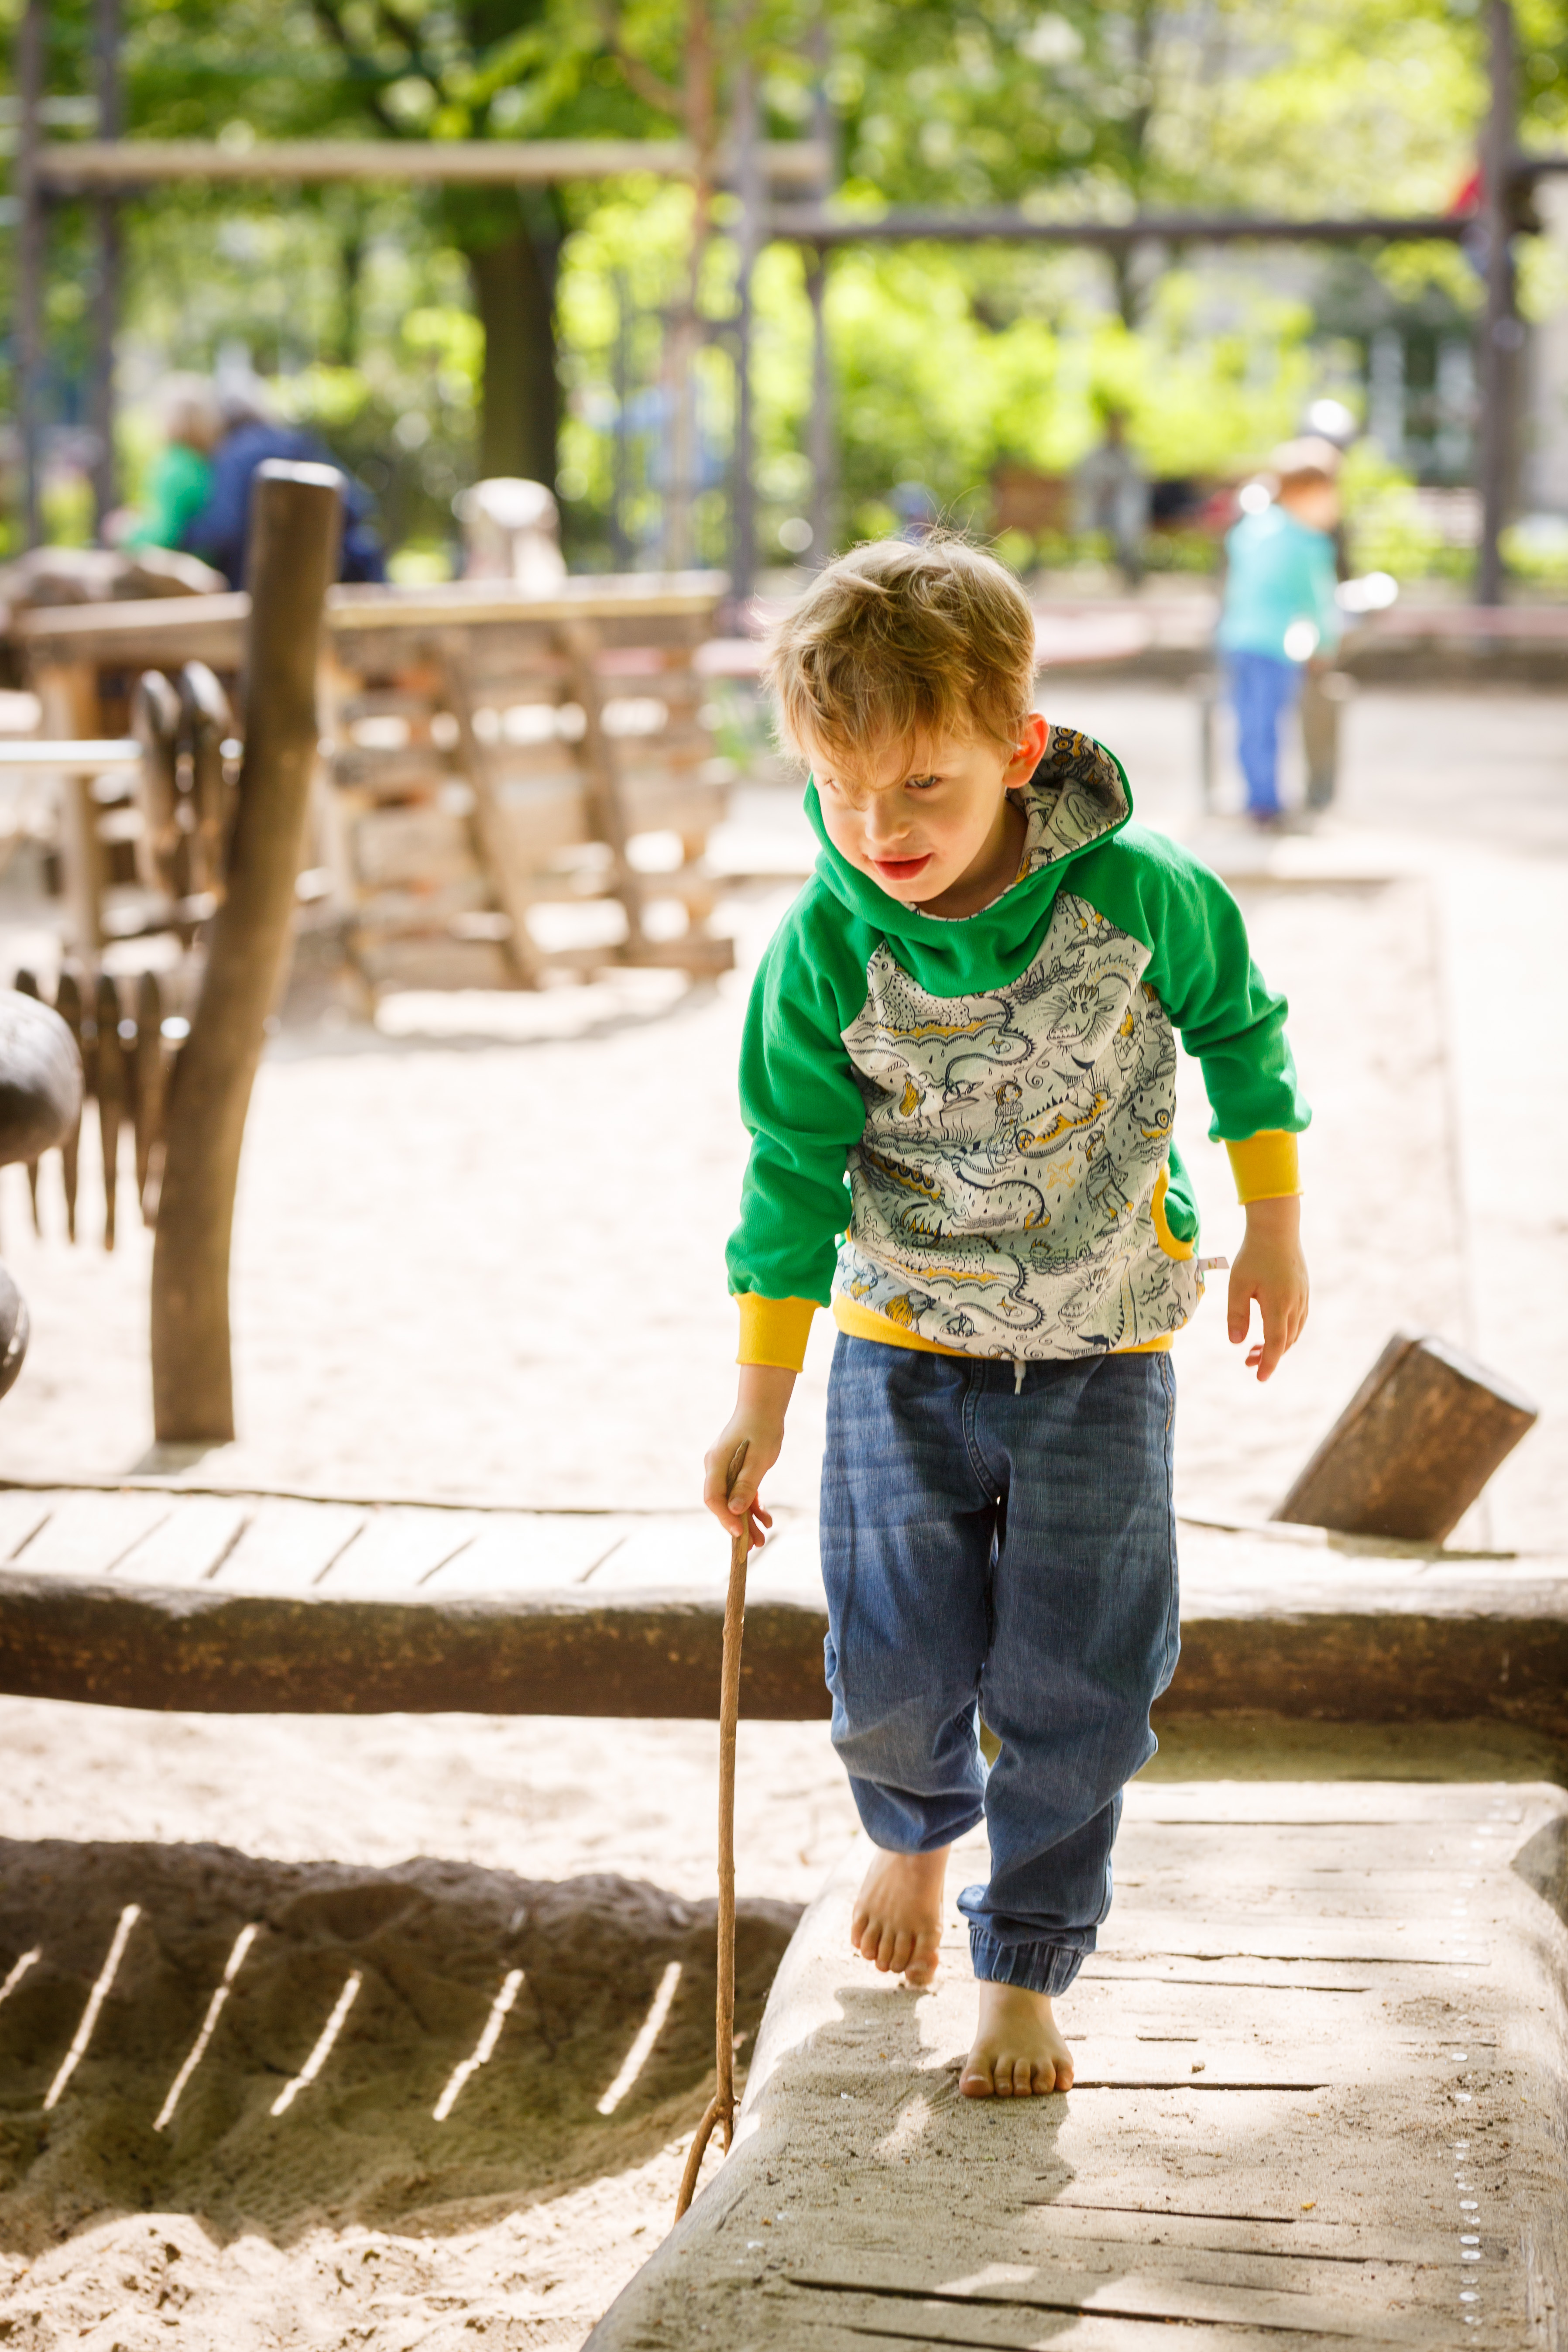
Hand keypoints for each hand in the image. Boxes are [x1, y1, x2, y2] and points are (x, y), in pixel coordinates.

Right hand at [703, 1364, 795, 1545]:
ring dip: (748, 1520)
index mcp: (716, 1463)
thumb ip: (746, 1485)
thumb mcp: (758, 1459)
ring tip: (762, 1540)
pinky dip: (753, 1507)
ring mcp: (726, 1470)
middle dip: (737, 1525)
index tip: (739, 1533)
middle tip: (752, 1546)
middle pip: (722, 1503)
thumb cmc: (762, 1428)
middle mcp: (716, 1468)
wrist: (765, 1406)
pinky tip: (767, 1520)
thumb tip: (735, 1511)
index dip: (724, 1518)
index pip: (713, 1498)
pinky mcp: (737, 1470)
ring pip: (734, 1501)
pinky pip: (742, 1493)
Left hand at [1227, 1195, 1308, 1381]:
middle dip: (1269, 1356)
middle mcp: (1295, 1305)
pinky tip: (1271, 1329)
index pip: (1276, 1344)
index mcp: (1279, 1305)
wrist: (1277, 1228)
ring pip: (1293, 1332)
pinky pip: (1298, 1320)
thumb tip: (1236, 1343)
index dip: (1269, 1364)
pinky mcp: (1303, 1291)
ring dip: (1277, 1345)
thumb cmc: (1254, 1255)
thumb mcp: (1238, 1285)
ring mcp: (1302, 1298)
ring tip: (1255, 1349)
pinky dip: (1285, 1331)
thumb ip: (1237, 1315)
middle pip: (1285, 1341)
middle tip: (1248, 1361)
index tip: (1259, 1378)